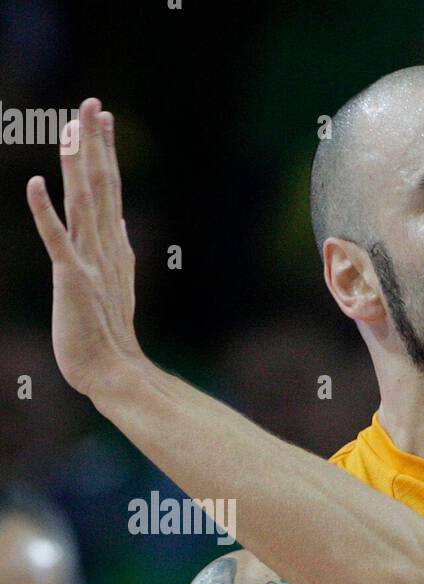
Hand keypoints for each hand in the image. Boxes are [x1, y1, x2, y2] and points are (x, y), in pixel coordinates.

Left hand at [26, 97, 144, 399]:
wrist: (113, 372)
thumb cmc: (108, 336)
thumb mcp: (114, 286)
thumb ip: (117, 251)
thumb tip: (119, 224)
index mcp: (113, 247)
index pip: (109, 189)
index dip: (104, 151)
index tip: (102, 118)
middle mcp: (104, 248)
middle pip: (100, 185)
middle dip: (95, 143)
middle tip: (92, 103)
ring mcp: (89, 262)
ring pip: (83, 202)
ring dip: (77, 164)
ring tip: (71, 127)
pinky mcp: (71, 279)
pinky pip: (56, 240)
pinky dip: (45, 212)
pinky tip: (35, 183)